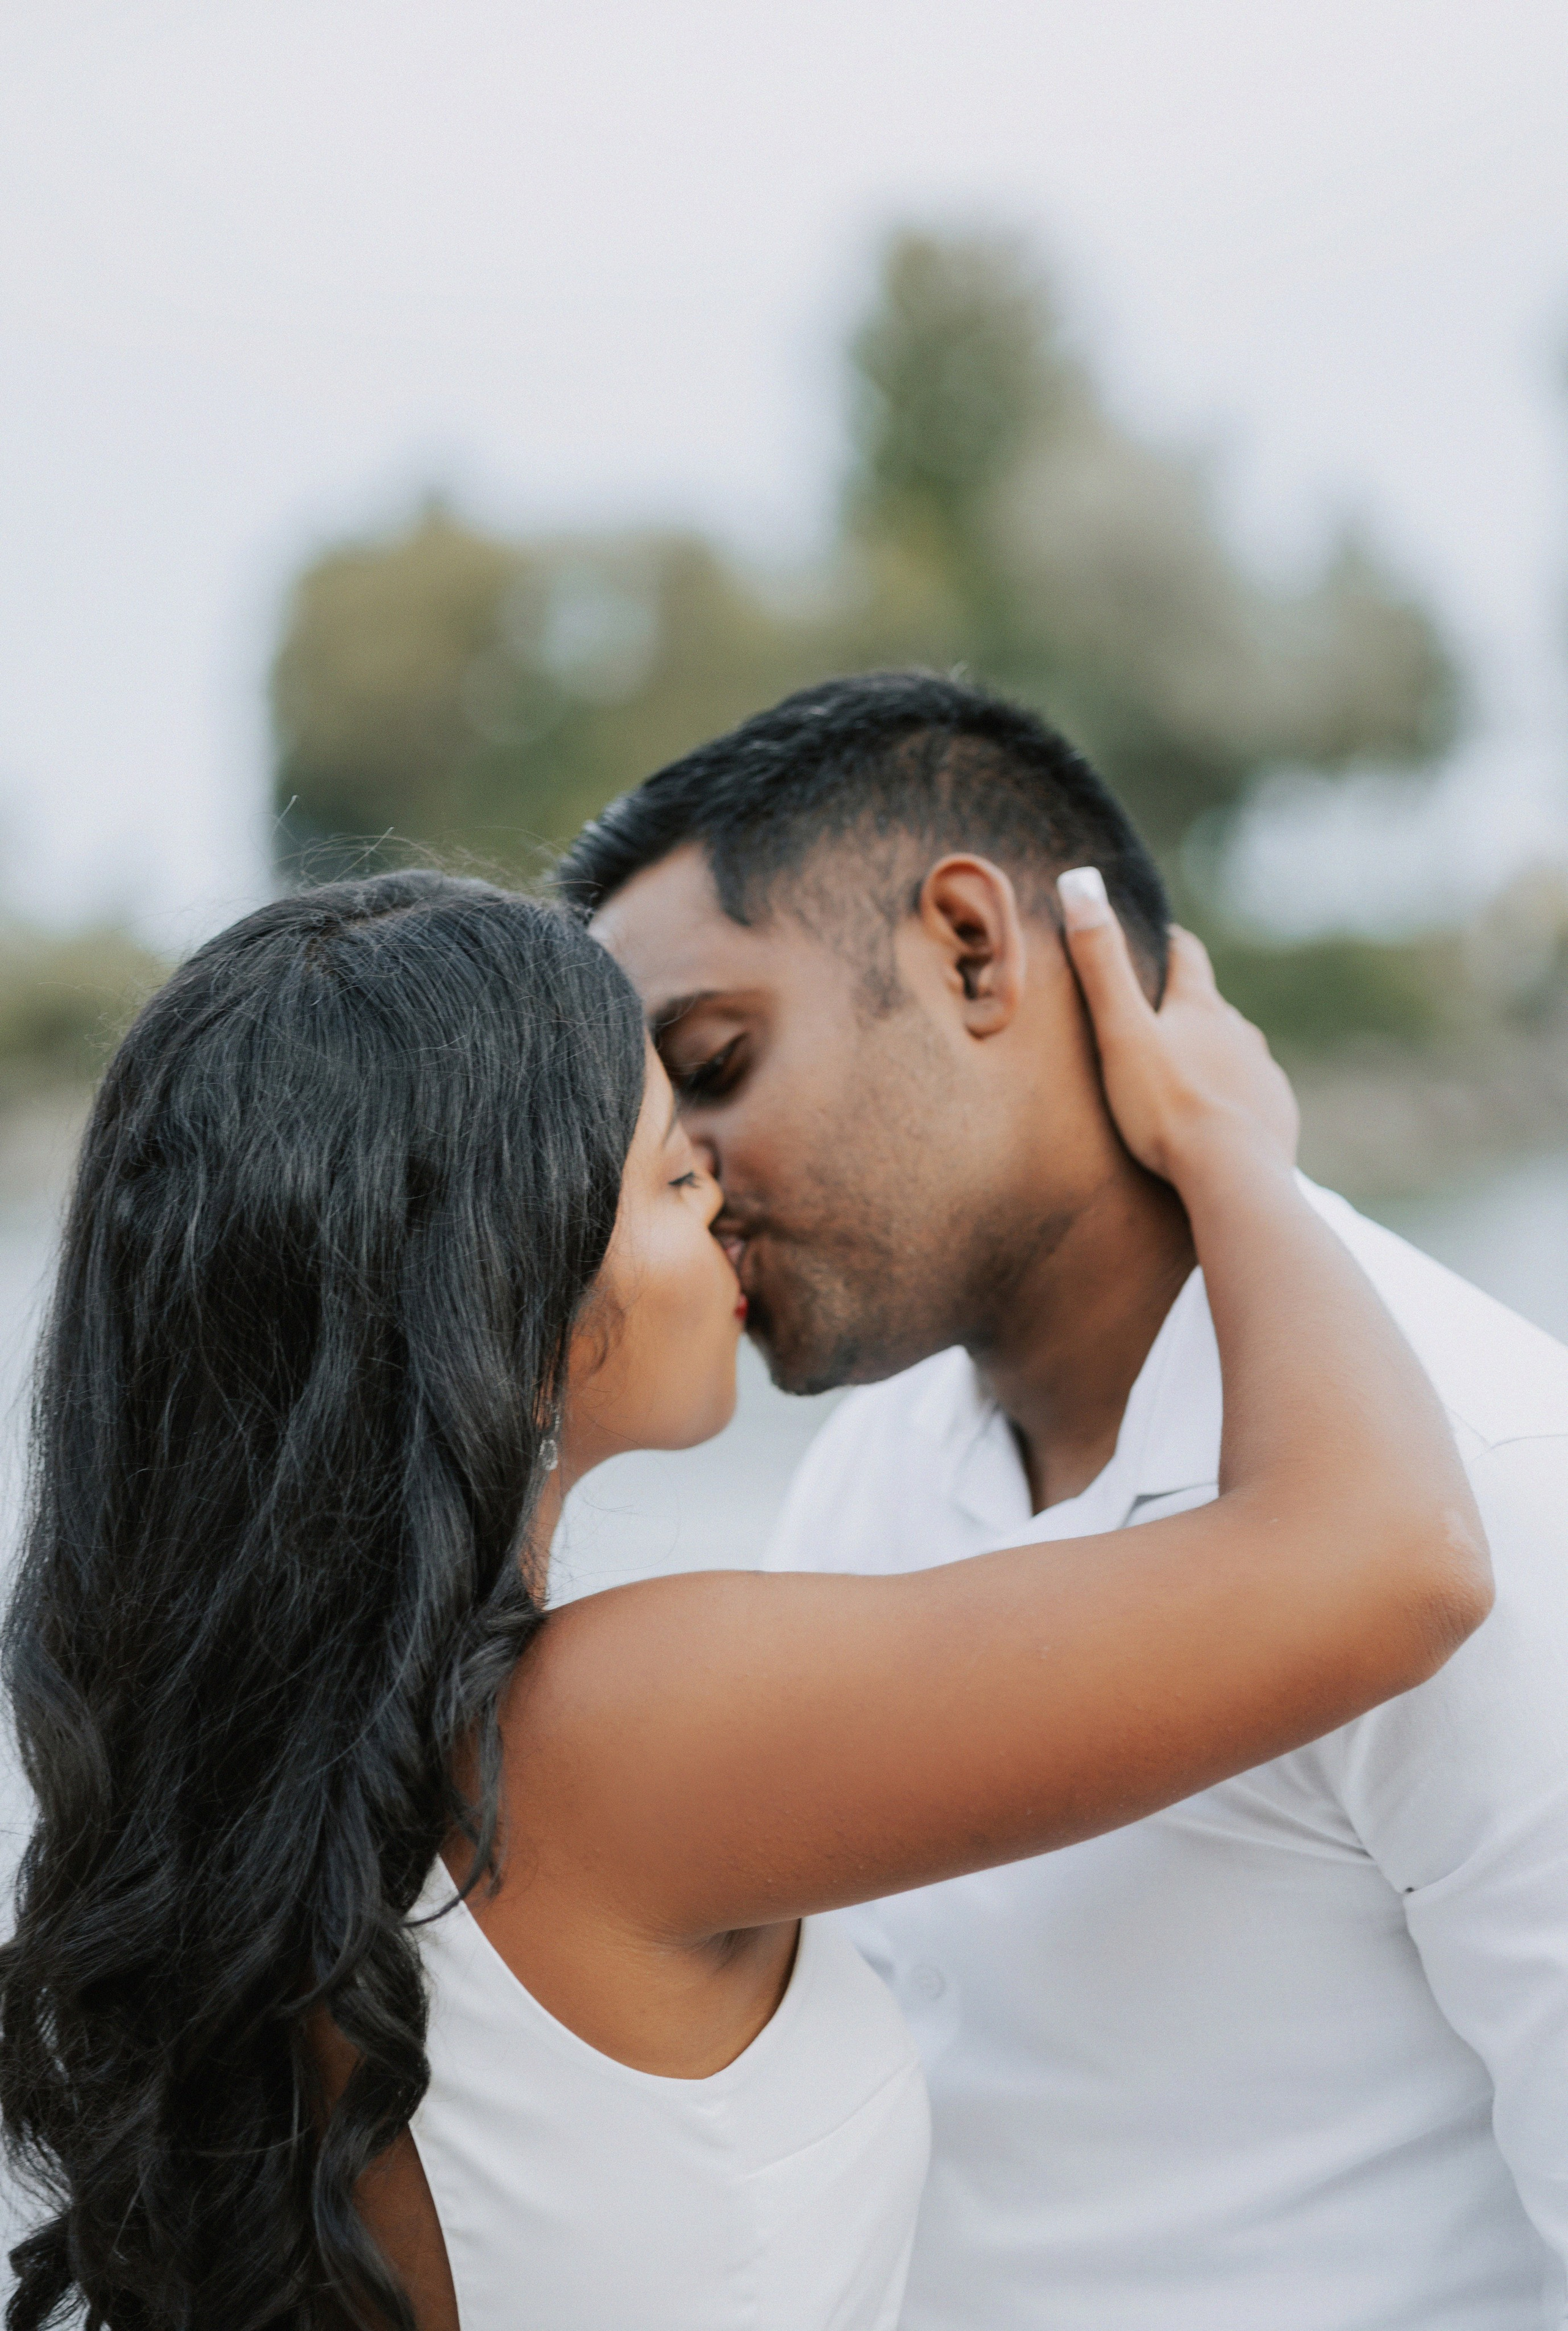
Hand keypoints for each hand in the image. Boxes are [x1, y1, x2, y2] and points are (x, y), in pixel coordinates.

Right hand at [1057, 867, 1298, 1186]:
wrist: (1232, 1174)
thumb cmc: (1166, 1105)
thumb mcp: (1120, 1031)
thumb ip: (1100, 962)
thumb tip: (1080, 879)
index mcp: (1200, 1006)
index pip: (1187, 955)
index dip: (1169, 943)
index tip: (1156, 940)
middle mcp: (1239, 1030)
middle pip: (1212, 1006)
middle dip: (1188, 1007)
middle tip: (1157, 1018)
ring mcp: (1262, 1072)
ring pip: (1235, 1049)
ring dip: (1213, 1053)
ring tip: (1185, 1073)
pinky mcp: (1277, 1112)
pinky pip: (1253, 1093)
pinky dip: (1233, 1096)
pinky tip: (1219, 1118)